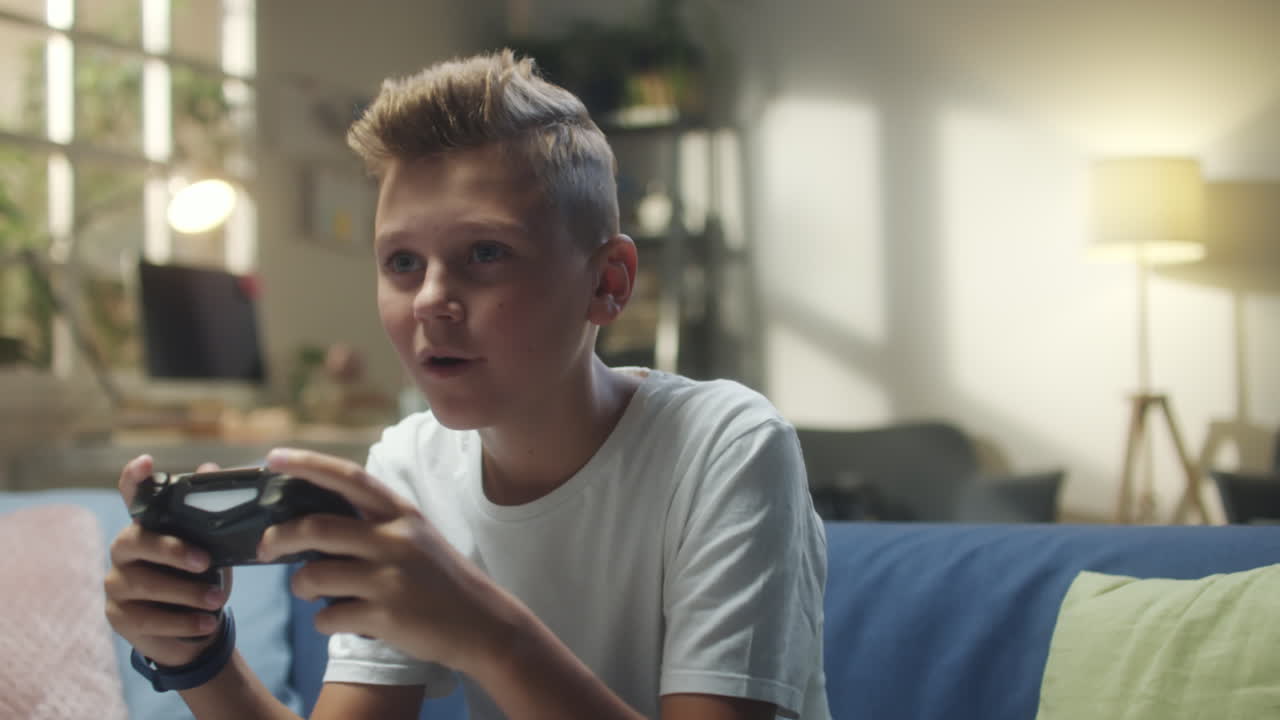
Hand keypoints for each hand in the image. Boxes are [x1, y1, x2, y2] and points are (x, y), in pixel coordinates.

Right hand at [104, 455, 233, 666]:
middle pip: (136, 541)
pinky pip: (148, 618)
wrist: (197, 627)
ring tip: (218, 600)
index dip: (135, 479)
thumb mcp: (213, 548)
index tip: (146, 461)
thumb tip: (211, 468)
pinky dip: (183, 622)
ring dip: (186, 593)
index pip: (133, 497)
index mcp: (148, 526)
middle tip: (205, 562)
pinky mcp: (119, 616)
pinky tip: (207, 622)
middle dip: (172, 551)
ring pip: (144, 584)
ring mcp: (116, 584)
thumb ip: (210, 516)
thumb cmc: (202, 578)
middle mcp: (123, 550)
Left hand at [257, 448, 518, 671]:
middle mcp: (395, 540)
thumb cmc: (440, 579)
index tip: (273, 457)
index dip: (308, 465)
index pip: (348, 477)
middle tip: (265, 547)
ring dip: (300, 586)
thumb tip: (312, 523)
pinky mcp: (386, 616)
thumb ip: (373, 525)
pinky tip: (340, 620)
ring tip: (310, 591)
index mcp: (401, 514)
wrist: (483, 624)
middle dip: (277, 538)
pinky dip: (324, 621)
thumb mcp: (416, 537)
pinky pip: (327, 617)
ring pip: (313, 576)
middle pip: (315, 529)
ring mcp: (391, 579)